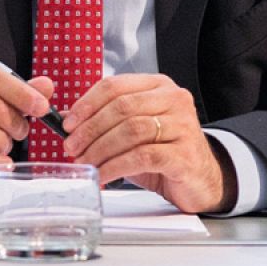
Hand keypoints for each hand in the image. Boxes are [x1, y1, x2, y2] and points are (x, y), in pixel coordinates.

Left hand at [60, 74, 233, 213]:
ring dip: (100, 149)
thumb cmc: (163, 152)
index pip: (115, 86)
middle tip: (71, 146)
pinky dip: (116, 166)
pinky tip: (103, 175)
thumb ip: (103, 120)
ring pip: (131, 131)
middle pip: (121, 108)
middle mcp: (174, 100)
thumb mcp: (131, 131)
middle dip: (90, 129)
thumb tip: (65, 119)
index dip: (86, 104)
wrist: (200, 179)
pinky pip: (142, 157)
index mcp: (158, 86)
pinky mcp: (185, 154)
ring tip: (85, 162)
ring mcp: (183, 126)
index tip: (68, 123)